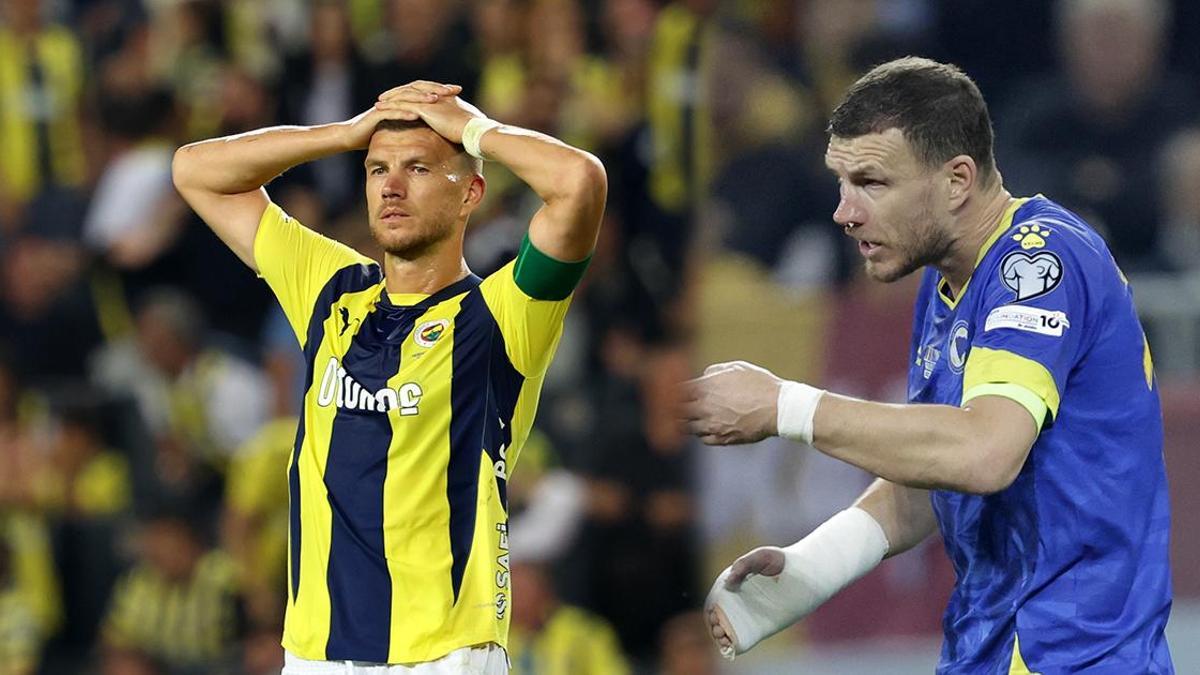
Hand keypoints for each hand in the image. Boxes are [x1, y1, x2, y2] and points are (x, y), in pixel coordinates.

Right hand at [339, 81, 461, 148]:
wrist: (351, 136)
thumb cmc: (374, 133)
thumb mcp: (399, 128)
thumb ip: (414, 124)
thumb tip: (435, 129)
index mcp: (402, 101)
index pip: (424, 91)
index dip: (440, 89)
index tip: (457, 91)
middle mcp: (395, 99)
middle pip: (418, 90)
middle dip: (435, 89)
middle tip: (452, 90)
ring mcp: (385, 106)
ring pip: (406, 99)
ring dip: (422, 99)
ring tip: (436, 100)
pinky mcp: (376, 115)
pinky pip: (392, 113)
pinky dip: (404, 113)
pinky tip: (415, 115)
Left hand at [375, 82, 486, 144]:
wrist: (475, 131)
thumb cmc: (475, 131)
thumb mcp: (466, 124)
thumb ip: (461, 123)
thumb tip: (462, 129)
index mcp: (446, 98)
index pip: (426, 92)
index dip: (414, 93)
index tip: (406, 96)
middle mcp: (436, 95)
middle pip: (413, 89)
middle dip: (399, 92)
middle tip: (386, 96)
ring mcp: (430, 101)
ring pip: (405, 95)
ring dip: (391, 98)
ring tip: (379, 102)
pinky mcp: (425, 109)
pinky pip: (403, 105)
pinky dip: (391, 106)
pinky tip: (381, 109)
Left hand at [681, 361, 783, 444]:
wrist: (778, 408)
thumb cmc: (760, 384)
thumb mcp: (737, 368)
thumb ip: (714, 371)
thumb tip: (703, 376)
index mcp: (705, 387)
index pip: (676, 391)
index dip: (676, 391)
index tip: (680, 392)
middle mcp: (704, 407)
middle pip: (677, 411)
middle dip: (678, 408)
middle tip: (682, 407)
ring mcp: (712, 425)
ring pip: (687, 427)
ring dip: (689, 422)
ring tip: (697, 418)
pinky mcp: (722, 439)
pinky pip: (703, 439)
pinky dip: (703, 434)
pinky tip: (710, 428)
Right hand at [706, 546, 787, 657]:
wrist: (802, 571)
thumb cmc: (779, 560)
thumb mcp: (761, 556)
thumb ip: (744, 564)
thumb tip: (728, 582)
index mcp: (732, 584)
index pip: (715, 599)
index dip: (711, 608)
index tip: (713, 615)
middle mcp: (737, 600)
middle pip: (719, 616)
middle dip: (714, 625)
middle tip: (718, 630)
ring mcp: (748, 613)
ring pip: (729, 628)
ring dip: (722, 636)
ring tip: (723, 639)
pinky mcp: (760, 625)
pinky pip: (744, 637)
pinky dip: (735, 644)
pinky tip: (732, 647)